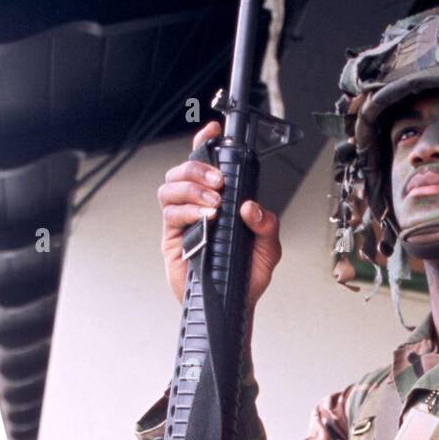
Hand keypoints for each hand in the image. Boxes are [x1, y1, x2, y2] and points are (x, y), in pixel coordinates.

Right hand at [158, 120, 282, 311]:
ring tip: (214, 205)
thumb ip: (267, 225)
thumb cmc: (247, 278)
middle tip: (220, 182)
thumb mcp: (268, 249)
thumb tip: (250, 206)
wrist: (235, 308)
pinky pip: (170, 214)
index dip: (205, 144)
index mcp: (219, 203)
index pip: (207, 166)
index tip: (213, 131)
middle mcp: (197, 208)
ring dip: (192, 189)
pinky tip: (204, 219)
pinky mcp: (172, 240)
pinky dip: (187, 211)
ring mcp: (182, 223)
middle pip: (182, 171)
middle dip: (199, 168)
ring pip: (170, 188)